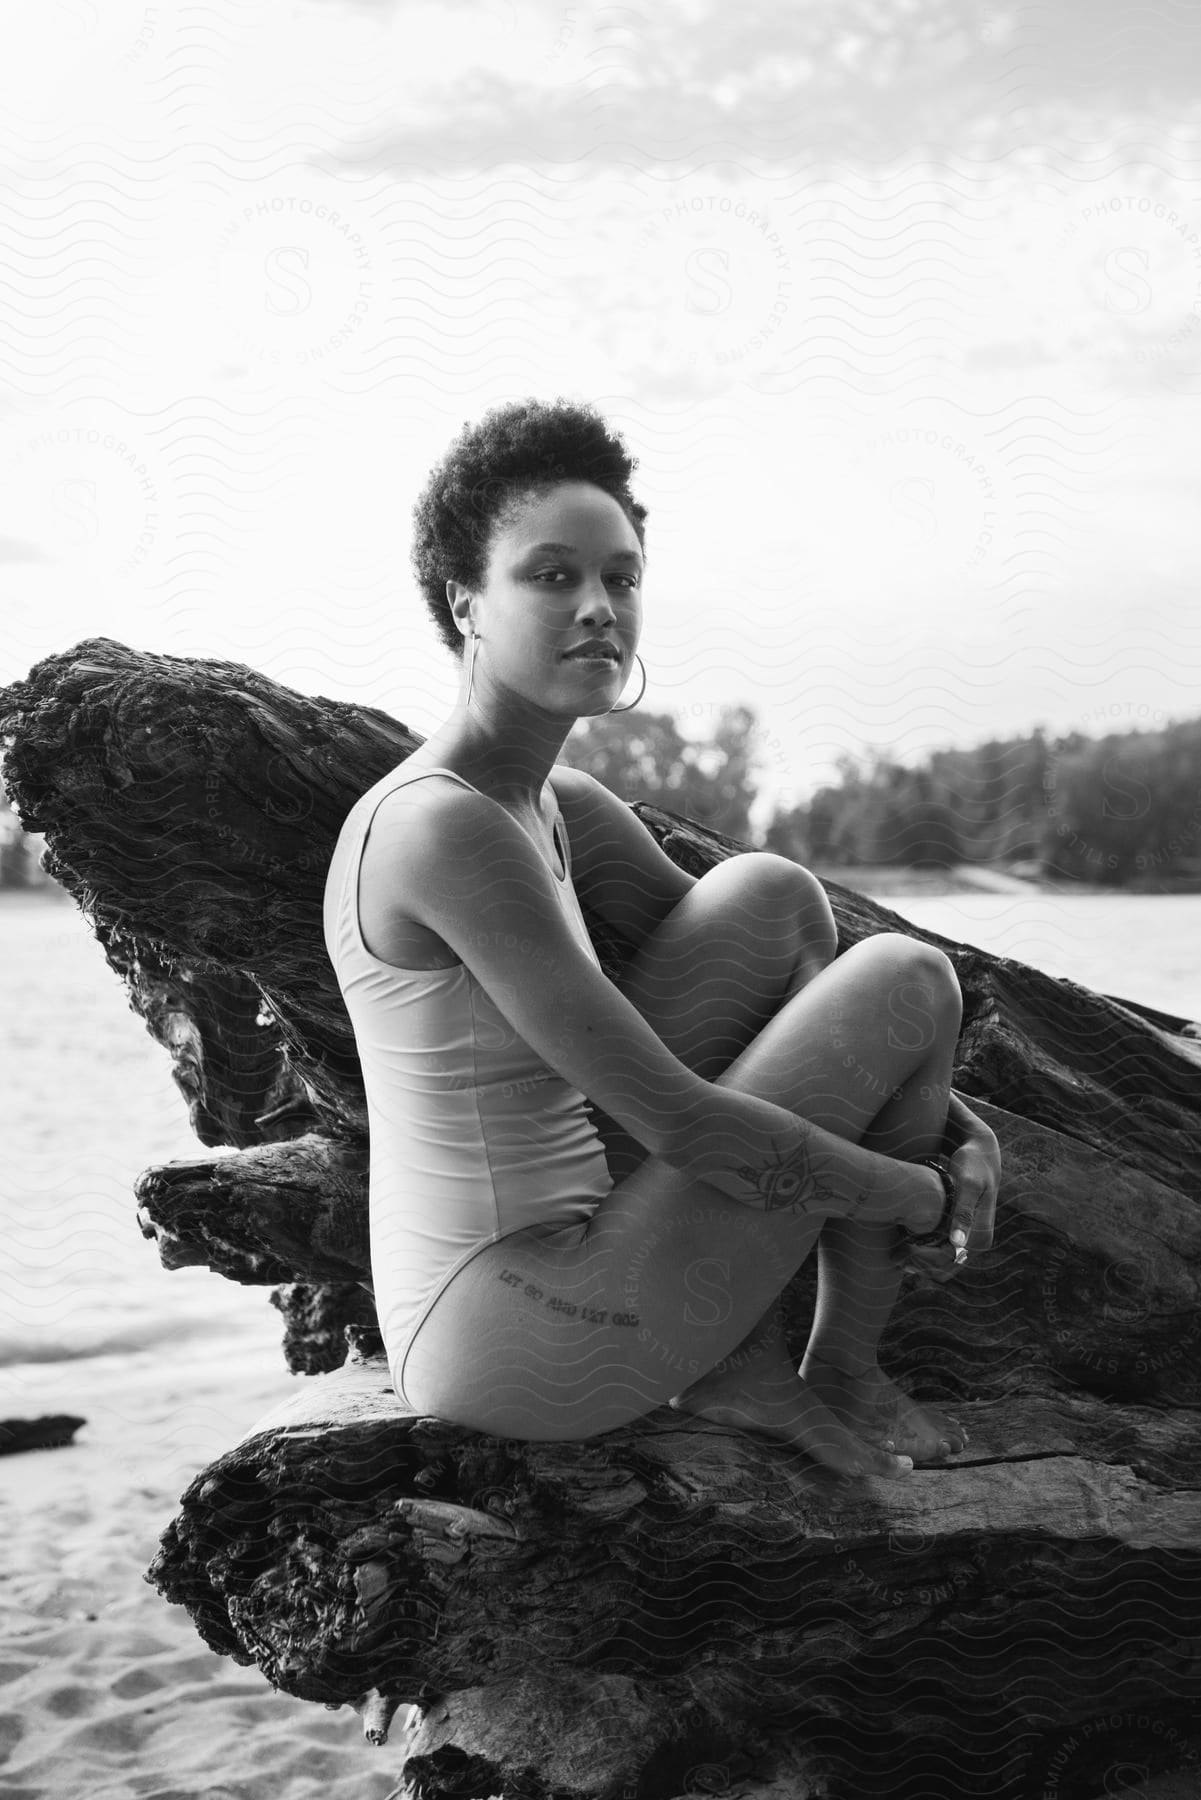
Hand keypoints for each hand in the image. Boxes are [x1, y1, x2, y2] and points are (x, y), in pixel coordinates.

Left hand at [896, 1102, 1000, 1281]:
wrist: (981, 1154)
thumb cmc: (973, 1164)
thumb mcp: (968, 1184)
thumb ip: (964, 1213)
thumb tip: (958, 1244)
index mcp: (981, 1236)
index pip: (947, 1261)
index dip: (923, 1261)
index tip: (899, 1252)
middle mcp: (978, 1244)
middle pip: (945, 1268)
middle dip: (919, 1265)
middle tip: (893, 1257)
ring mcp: (970, 1241)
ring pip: (942, 1265)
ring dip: (920, 1263)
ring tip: (895, 1254)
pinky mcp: (962, 1234)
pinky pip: (942, 1253)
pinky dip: (924, 1254)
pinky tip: (906, 1245)